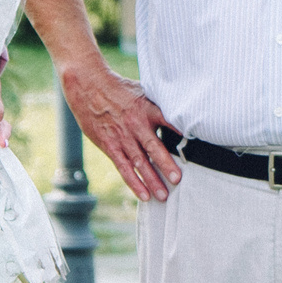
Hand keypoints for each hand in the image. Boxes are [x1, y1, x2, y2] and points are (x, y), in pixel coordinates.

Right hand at [63, 61, 181, 202]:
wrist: (88, 87)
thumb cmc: (120, 90)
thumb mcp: (143, 91)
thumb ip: (159, 106)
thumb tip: (184, 114)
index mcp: (147, 109)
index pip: (168, 122)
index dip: (180, 133)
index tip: (193, 146)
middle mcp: (136, 125)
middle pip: (153, 147)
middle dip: (166, 164)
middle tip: (177, 179)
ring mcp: (122, 137)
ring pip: (139, 162)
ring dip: (152, 180)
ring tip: (163, 195)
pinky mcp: (110, 146)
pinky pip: (124, 168)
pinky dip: (134, 182)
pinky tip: (144, 195)